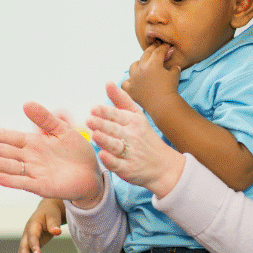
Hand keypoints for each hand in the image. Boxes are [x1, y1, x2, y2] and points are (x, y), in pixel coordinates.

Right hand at [0, 101, 103, 206]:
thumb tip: (25, 103)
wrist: (92, 174)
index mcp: (34, 143)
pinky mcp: (42, 186)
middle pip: (3, 151)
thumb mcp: (62, 131)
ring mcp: (34, 173)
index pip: (8, 137)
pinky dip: (9, 180)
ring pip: (9, 166)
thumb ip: (45, 119)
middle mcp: (30, 158)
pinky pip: (23, 182)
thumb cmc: (78, 153)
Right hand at [19, 198, 65, 252]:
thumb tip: (57, 232)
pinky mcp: (30, 246)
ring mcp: (27, 241)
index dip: (34, 246)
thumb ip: (54, 224)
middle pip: (23, 248)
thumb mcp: (53, 215)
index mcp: (32, 225)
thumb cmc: (50, 213)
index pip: (32, 237)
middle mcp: (27, 234)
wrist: (46, 211)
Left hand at [87, 82, 185, 197]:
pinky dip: (111, 161)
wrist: (164, 165)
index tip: (94, 108)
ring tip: (95, 135)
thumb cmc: (145, 137)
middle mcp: (132, 137)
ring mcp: (131, 154)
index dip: (106, 112)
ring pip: (116, 146)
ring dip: (105, 141)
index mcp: (133, 122)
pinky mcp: (129, 169)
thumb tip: (108, 82)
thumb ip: (121, 99)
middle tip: (89, 120)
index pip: (117, 115)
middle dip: (102, 124)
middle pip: (115, 130)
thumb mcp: (137, 116)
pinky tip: (103, 155)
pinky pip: (119, 165)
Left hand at [123, 43, 181, 117]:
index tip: (166, 46)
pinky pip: (125, 82)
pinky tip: (133, 81)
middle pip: (145, 55)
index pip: (158, 51)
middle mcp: (141, 69)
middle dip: (151, 51)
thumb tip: (175, 66)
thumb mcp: (175, 75)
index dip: (163, 48)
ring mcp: (134, 79)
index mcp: (153, 63)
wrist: (163, 105)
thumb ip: (174, 68)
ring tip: (142, 65)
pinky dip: (129, 81)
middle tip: (155, 49)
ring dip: (138, 64)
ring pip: (133, 66)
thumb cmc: (170, 89)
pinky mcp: (130, 89)